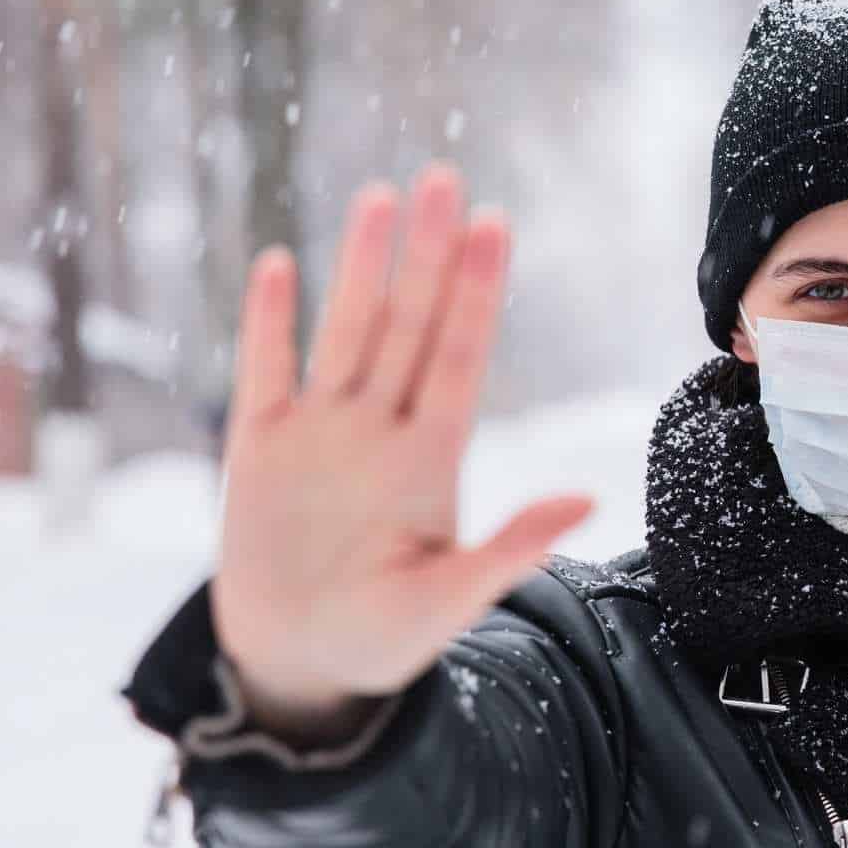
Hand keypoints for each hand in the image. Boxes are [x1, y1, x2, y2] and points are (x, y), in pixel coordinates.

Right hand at [211, 163, 594, 741]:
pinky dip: (268, 323)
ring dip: (359, 268)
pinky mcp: (258, 450)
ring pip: (344, 333)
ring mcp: (319, 434)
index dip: (475, 294)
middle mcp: (379, 430)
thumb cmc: (383, 640)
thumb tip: (589, 500)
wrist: (300, 668)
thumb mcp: (450, 602)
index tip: (495, 225)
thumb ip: (510, 549)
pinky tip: (277, 264)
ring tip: (380, 197)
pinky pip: (263, 373)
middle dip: (426, 255)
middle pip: (407, 326)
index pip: (458, 358)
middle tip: (444, 179)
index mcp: (431, 459)